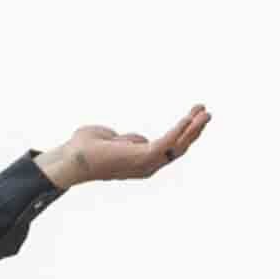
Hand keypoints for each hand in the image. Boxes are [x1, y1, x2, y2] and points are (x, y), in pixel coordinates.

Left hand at [38, 105, 209, 189]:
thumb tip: (137, 139)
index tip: (193, 115)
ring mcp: (146, 164)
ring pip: (177, 146)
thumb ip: (128, 139)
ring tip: (204, 112)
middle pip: (178, 148)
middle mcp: (147, 166)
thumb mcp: (112, 139)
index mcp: (141, 162)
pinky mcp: (142, 158)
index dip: (183, 132)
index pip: (169, 148)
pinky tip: (189, 118)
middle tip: (207, 113)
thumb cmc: (86, 148)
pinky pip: (167, 142)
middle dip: (194, 131)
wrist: (72, 157)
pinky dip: (179, 130)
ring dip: (193, 128)